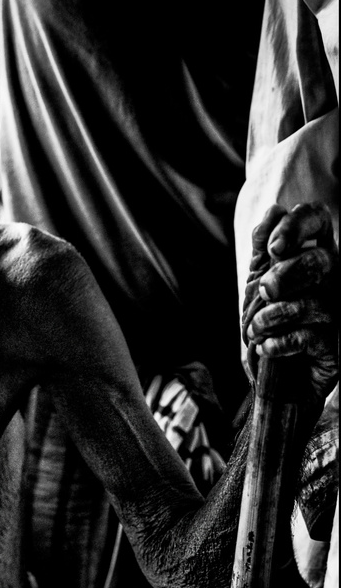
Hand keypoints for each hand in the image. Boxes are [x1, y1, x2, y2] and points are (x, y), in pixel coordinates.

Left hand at [241, 202, 336, 404]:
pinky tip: (266, 347)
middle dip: (285, 275)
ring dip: (272, 316)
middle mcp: (333, 279)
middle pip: (320, 261)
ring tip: (254, 329)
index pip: (319, 220)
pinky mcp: (335, 344)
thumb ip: (263, 249)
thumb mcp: (258, 282)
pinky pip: (309, 336)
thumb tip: (273, 211)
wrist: (278, 375)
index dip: (298, 225)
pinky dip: (280, 342)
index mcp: (314, 255)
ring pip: (313, 301)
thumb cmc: (271, 322)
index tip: (273, 248)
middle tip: (265, 290)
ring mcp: (337, 311)